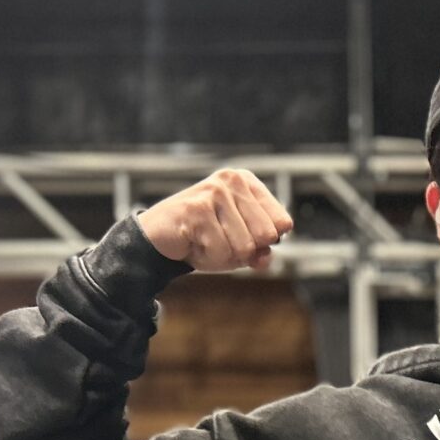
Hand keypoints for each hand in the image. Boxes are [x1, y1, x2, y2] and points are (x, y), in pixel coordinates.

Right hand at [137, 169, 293, 273]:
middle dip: (244, 251)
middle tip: (218, 241)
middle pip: (265, 236)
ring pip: (244, 247)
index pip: (283, 224)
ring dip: (224, 257)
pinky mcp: (197, 209)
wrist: (156, 238)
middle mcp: (233, 181)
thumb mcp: (238, 246)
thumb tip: (265, 258)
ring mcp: (214, 193)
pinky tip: (193, 244)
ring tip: (204, 242)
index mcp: (248, 183)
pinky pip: (221, 252)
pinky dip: (208, 258)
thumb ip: (260, 252)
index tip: (239, 235)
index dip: (263, 242)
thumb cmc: (202, 238)